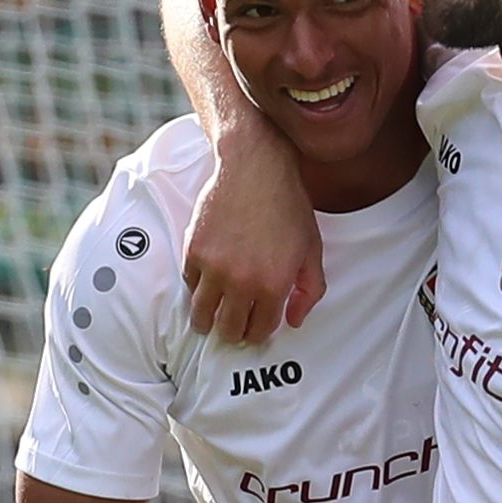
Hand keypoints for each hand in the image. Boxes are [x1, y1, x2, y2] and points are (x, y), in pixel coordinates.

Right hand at [178, 19, 324, 348]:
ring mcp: (214, 268)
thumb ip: (309, 290)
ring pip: (201, 315)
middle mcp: (242, 282)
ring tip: (212, 317)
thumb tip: (293, 321)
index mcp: (274, 286)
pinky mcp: (193, 251)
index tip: (256, 328)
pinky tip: (208, 282)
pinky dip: (197, 288)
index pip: (260, 331)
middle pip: (229, 330)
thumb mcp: (312, 249)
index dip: (259, 333)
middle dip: (233, 333)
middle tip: (234, 326)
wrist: (256, 168)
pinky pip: (189, 285)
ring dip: (207, 320)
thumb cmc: (288, 206)